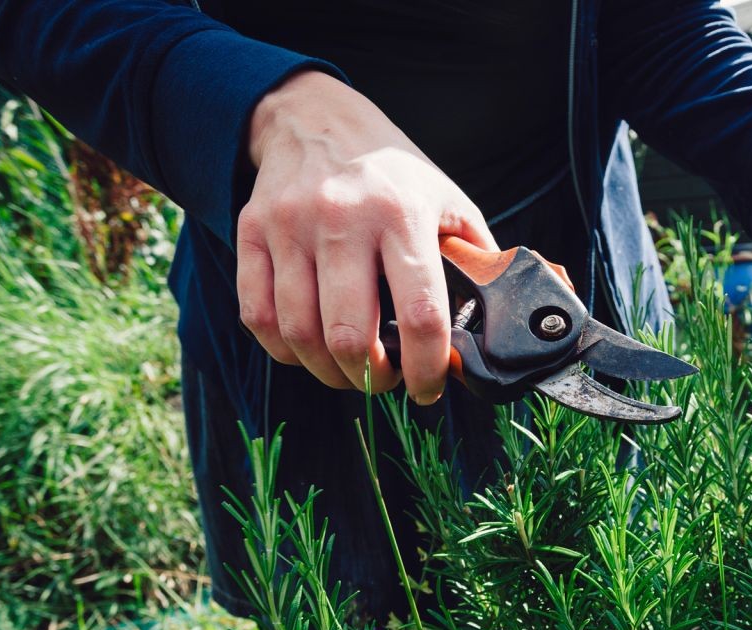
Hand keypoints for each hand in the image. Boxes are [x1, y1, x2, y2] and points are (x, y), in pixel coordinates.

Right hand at [238, 71, 495, 400]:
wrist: (317, 117)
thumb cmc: (393, 175)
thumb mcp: (448, 202)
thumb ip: (476, 261)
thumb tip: (500, 323)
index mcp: (403, 214)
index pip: (420, 314)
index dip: (426, 368)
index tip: (428, 389)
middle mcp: (342, 218)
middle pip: (350, 335)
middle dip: (372, 378)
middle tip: (386, 380)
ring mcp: (290, 225)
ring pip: (300, 333)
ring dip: (329, 372)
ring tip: (351, 371)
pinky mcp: (251, 232)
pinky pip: (258, 315)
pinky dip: (283, 349)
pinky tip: (308, 350)